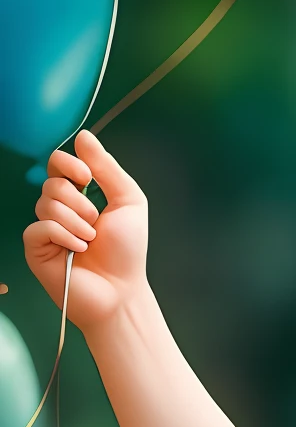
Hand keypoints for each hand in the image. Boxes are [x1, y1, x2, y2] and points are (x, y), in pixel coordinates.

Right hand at [23, 131, 147, 333]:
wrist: (121, 290)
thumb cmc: (127, 251)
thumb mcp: (128, 201)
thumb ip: (107, 168)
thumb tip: (84, 136)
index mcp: (78, 195)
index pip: (57, 164)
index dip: (68, 164)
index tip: (86, 175)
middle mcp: (58, 209)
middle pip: (51, 183)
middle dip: (79, 201)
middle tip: (96, 221)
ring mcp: (45, 229)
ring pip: (46, 204)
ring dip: (76, 221)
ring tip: (90, 240)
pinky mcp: (35, 249)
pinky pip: (39, 228)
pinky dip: (64, 235)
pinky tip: (78, 249)